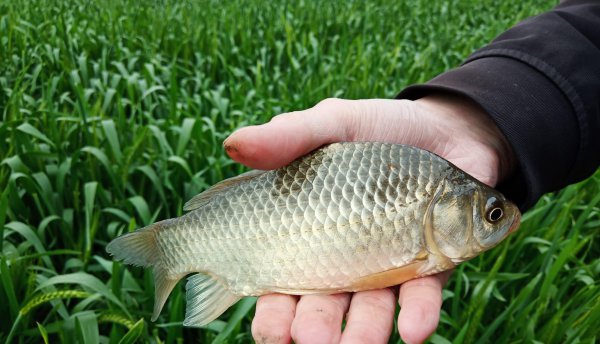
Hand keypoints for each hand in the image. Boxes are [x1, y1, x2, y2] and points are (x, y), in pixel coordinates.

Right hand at [223, 95, 514, 343]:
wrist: (444, 127)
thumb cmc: (378, 127)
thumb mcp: (332, 124)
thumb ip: (289, 137)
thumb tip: (232, 145)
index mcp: (312, 232)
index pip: (282, 281)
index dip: (274, 310)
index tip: (270, 329)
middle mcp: (347, 258)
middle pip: (325, 305)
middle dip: (316, 327)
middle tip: (313, 340)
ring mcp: (389, 266)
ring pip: (371, 310)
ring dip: (365, 331)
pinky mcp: (432, 266)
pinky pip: (424, 295)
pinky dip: (419, 313)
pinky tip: (414, 330)